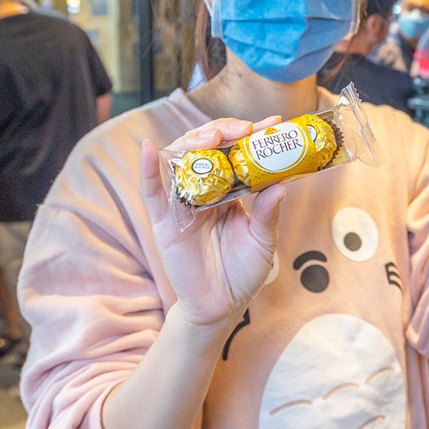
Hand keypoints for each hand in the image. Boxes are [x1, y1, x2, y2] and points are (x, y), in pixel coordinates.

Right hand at [141, 117, 285, 328]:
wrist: (221, 305)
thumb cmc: (244, 272)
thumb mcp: (263, 241)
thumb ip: (268, 213)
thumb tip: (280, 185)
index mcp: (231, 190)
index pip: (237, 153)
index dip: (251, 136)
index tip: (272, 123)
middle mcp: (205, 190)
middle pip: (207, 148)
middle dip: (224, 131)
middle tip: (244, 129)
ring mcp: (182, 202)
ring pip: (181, 160)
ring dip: (193, 141)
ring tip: (212, 136)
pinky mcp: (163, 220)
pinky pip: (152, 190)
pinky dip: (147, 168)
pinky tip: (149, 149)